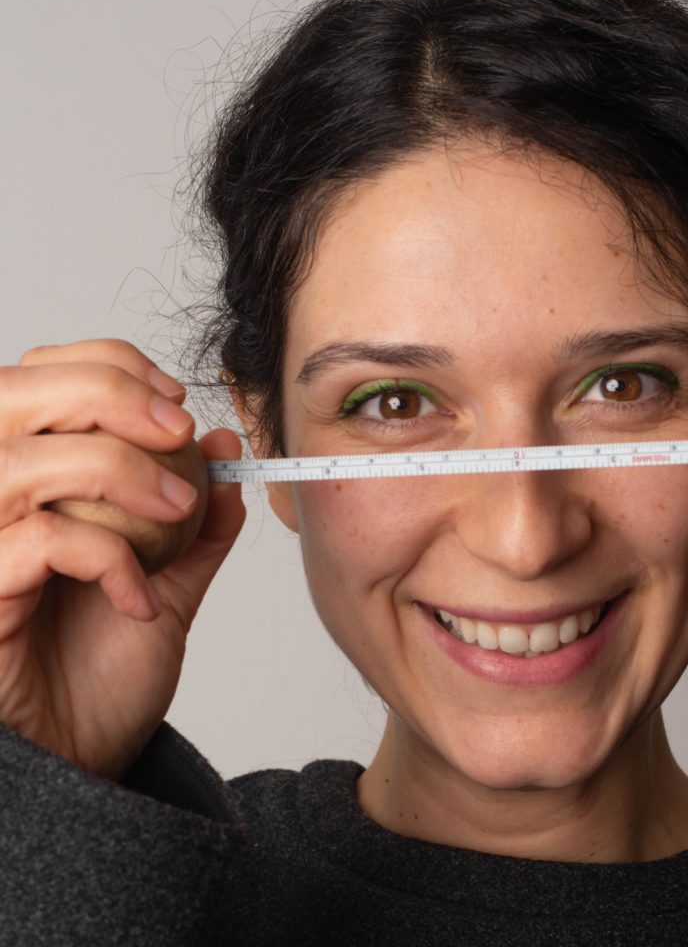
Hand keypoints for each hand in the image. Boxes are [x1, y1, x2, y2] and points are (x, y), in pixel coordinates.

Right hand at [0, 339, 244, 776]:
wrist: (77, 763)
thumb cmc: (100, 675)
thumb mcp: (169, 580)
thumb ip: (195, 519)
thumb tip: (224, 447)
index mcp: (27, 480)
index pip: (39, 374)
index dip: (108, 367)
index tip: (177, 403)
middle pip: (15, 394)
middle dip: (109, 395)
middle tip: (176, 430)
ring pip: (21, 460)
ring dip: (117, 471)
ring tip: (175, 510)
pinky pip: (34, 541)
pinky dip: (105, 556)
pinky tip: (140, 598)